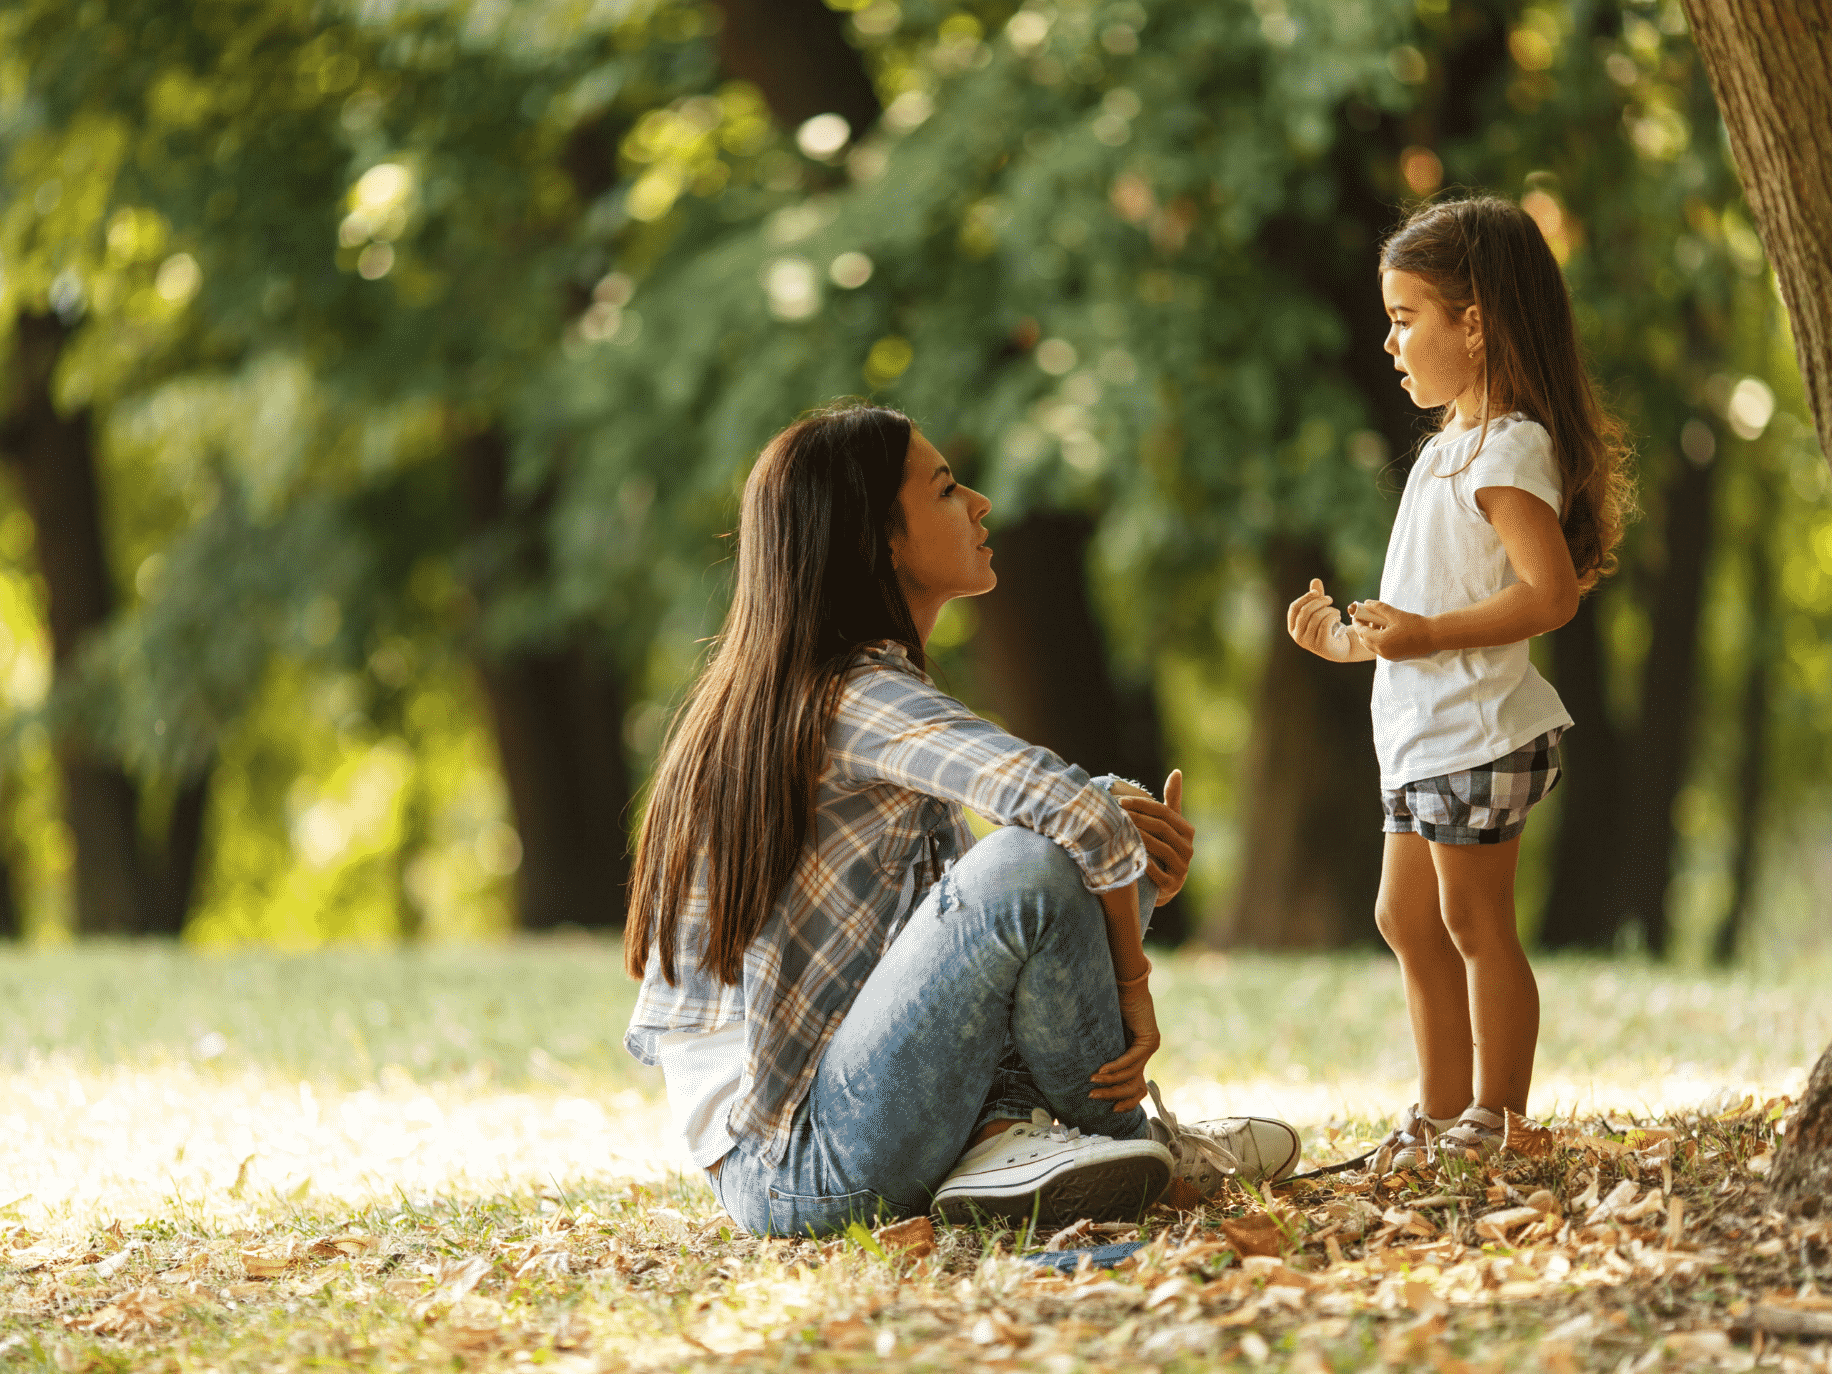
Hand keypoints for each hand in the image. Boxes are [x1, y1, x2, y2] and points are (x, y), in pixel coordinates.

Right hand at [1090, 980, 1159, 1113]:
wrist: (1122, 984)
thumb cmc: (1108, 1005)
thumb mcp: (1103, 1036)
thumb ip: (1100, 1052)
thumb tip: (1078, 1070)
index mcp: (1136, 1054)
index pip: (1137, 1087)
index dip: (1127, 1100)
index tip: (1112, 1110)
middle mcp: (1145, 1053)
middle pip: (1134, 1086)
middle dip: (1113, 1094)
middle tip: (1092, 1097)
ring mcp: (1149, 1047)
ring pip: (1132, 1075)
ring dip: (1111, 1080)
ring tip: (1093, 1081)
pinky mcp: (1149, 1040)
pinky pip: (1132, 1059)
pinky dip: (1117, 1067)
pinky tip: (1102, 1070)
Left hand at [1119, 769, 1193, 901]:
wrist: (1164, 884)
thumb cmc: (1164, 846)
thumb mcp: (1169, 824)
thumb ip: (1172, 800)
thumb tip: (1177, 771)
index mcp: (1187, 831)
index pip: (1165, 812)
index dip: (1143, 805)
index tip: (1121, 801)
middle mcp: (1189, 849)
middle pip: (1162, 828)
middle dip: (1138, 819)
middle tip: (1116, 814)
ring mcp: (1182, 868)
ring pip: (1161, 848)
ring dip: (1139, 838)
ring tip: (1118, 831)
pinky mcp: (1172, 885)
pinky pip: (1158, 873)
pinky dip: (1144, 864)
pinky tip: (1127, 856)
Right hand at [1287, 578, 1363, 661]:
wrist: (1340, 648)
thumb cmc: (1328, 628)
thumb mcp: (1320, 612)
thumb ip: (1316, 598)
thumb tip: (1315, 580)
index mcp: (1293, 627)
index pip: (1294, 608)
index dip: (1305, 597)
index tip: (1317, 592)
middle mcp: (1297, 636)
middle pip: (1305, 611)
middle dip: (1319, 601)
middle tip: (1330, 599)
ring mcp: (1308, 642)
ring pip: (1316, 617)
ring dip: (1329, 610)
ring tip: (1336, 612)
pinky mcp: (1320, 645)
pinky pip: (1325, 625)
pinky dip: (1333, 616)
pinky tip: (1337, 617)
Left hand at [1349, 598, 1435, 659]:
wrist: (1432, 636)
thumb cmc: (1415, 624)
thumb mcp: (1395, 614)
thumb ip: (1379, 608)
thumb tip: (1366, 603)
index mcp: (1380, 641)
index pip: (1361, 632)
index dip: (1357, 621)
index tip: (1356, 613)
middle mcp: (1382, 651)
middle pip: (1364, 640)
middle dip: (1362, 628)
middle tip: (1365, 616)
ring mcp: (1388, 655)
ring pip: (1371, 645)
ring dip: (1370, 633)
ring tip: (1376, 620)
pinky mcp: (1394, 656)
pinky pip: (1379, 648)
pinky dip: (1377, 639)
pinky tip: (1384, 628)